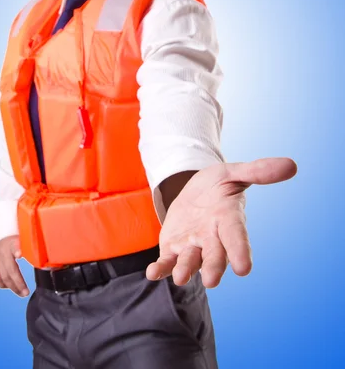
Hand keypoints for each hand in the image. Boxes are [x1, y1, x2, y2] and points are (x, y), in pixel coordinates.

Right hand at [0, 235, 29, 296]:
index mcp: (12, 244)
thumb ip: (31, 246)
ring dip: (12, 287)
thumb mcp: (25, 239)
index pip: (14, 246)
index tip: (19, 254)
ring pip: (2, 277)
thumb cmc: (18, 241)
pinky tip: (11, 287)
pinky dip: (4, 285)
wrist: (3, 238)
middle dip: (18, 283)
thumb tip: (41, 254)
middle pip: (9, 269)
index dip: (17, 250)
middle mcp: (3, 252)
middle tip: (26, 292)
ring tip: (22, 293)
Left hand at [146, 157, 296, 287]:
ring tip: (181, 278)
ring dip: (185, 270)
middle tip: (212, 280)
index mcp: (229, 220)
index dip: (241, 251)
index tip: (245, 268)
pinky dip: (161, 268)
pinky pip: (167, 261)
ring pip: (190, 261)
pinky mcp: (173, 247)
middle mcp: (213, 238)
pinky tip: (153, 273)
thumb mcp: (234, 172)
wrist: (194, 191)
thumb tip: (291, 165)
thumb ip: (258, 171)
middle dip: (213, 267)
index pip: (236, 237)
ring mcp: (193, 246)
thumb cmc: (218, 184)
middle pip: (214, 256)